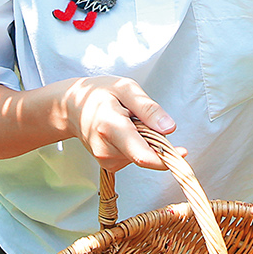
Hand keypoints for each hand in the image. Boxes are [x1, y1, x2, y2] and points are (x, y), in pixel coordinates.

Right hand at [54, 76, 179, 171]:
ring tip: (125, 121)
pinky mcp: (108, 165)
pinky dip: (135, 144)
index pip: (142, 155)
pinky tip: (121, 131)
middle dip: (154, 138)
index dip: (166, 158)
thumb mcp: (125, 88)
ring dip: (143, 140)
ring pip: (142, 155)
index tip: (183, 152)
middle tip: (139, 116)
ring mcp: (106, 160)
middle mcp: (107, 150)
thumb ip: (148, 109)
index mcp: (111, 127)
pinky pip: (134, 156)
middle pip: (146, 154)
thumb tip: (170, 129)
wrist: (70, 108)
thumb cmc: (99, 93)